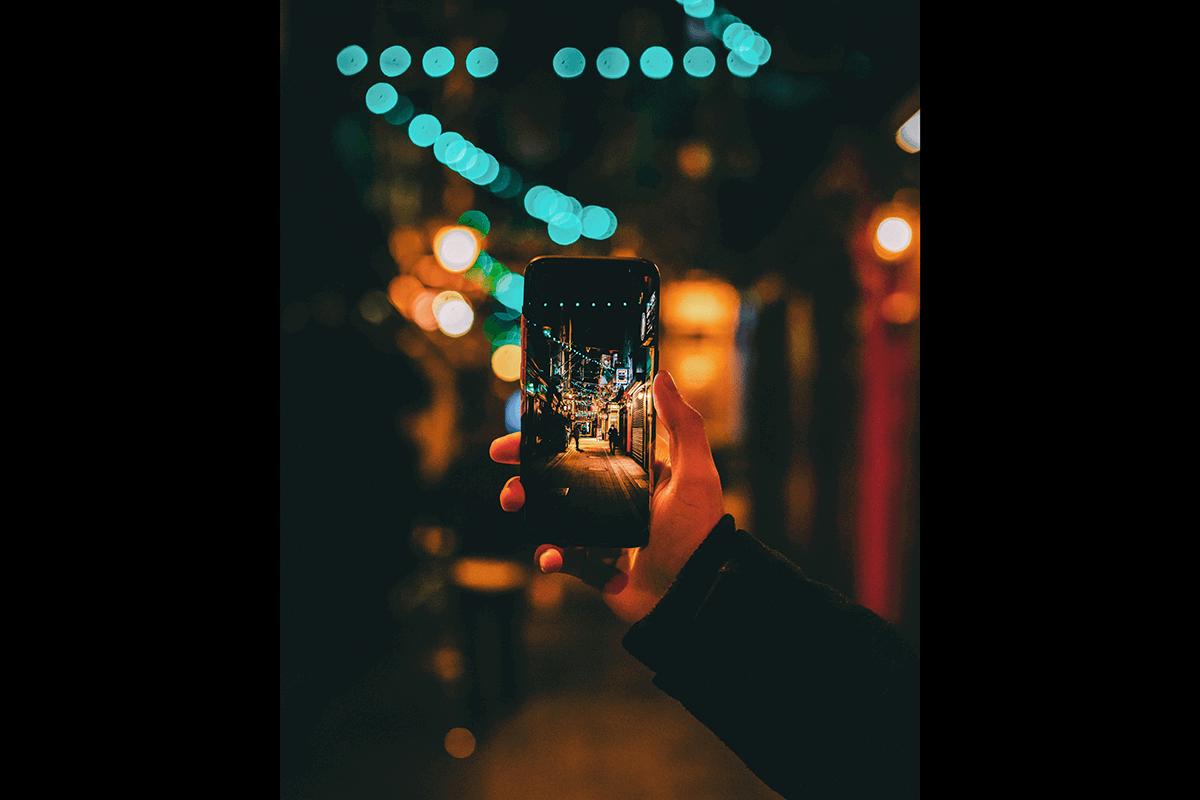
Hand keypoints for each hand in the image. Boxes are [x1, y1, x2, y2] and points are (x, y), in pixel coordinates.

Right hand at [489, 371, 724, 624]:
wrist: (693, 596)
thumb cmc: (698, 532)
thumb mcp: (696, 473)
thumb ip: (683, 425)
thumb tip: (663, 377)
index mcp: (639, 471)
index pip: (593, 442)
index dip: (562, 431)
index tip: (531, 422)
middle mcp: (620, 498)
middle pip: (564, 475)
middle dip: (530, 466)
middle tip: (502, 458)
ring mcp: (605, 531)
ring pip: (556, 513)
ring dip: (531, 507)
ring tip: (515, 505)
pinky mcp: (597, 564)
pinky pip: (566, 556)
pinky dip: (552, 555)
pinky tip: (549, 556)